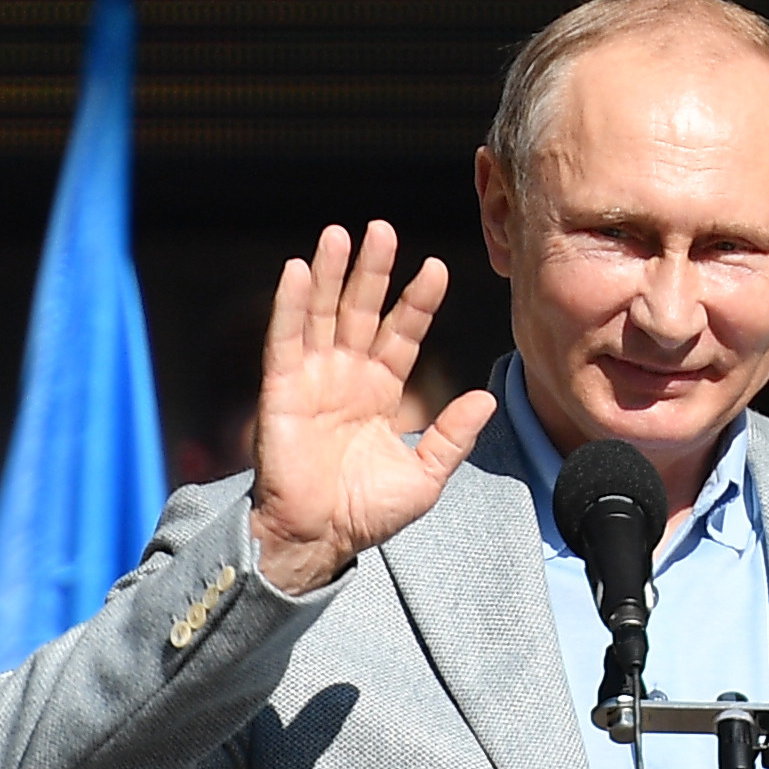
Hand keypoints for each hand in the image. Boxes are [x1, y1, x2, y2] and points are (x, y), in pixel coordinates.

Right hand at [245, 222, 497, 595]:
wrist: (319, 540)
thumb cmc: (366, 514)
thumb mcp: (426, 476)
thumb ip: (453, 436)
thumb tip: (488, 398)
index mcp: (380, 392)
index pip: (402, 334)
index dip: (417, 301)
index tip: (437, 268)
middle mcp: (346, 376)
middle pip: (362, 311)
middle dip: (374, 270)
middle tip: (383, 228)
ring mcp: (312, 379)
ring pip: (323, 314)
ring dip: (330, 274)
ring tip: (340, 234)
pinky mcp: (280, 390)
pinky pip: (285, 339)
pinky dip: (290, 305)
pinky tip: (297, 271)